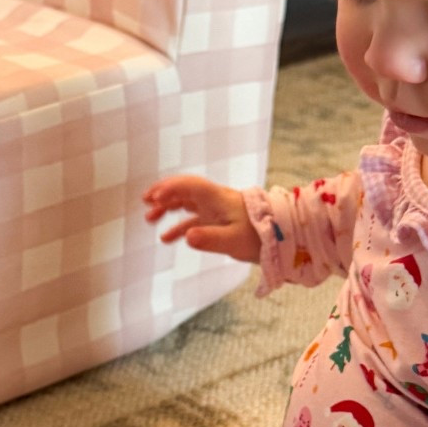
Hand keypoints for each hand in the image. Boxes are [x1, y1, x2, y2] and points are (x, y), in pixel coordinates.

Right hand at [142, 175, 260, 262]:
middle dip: (164, 194)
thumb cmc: (260, 236)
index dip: (170, 188)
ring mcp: (216, 211)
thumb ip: (210, 239)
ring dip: (168, 209)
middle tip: (146, 201)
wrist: (282, 238)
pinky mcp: (218, 222)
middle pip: (184, 191)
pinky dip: (179, 226)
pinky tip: (166, 238)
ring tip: (150, 218)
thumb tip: (187, 237)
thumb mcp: (234, 240)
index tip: (154, 197)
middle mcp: (214, 201)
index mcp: (217, 199)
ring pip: (186, 204)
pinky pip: (194, 220)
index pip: (189, 186)